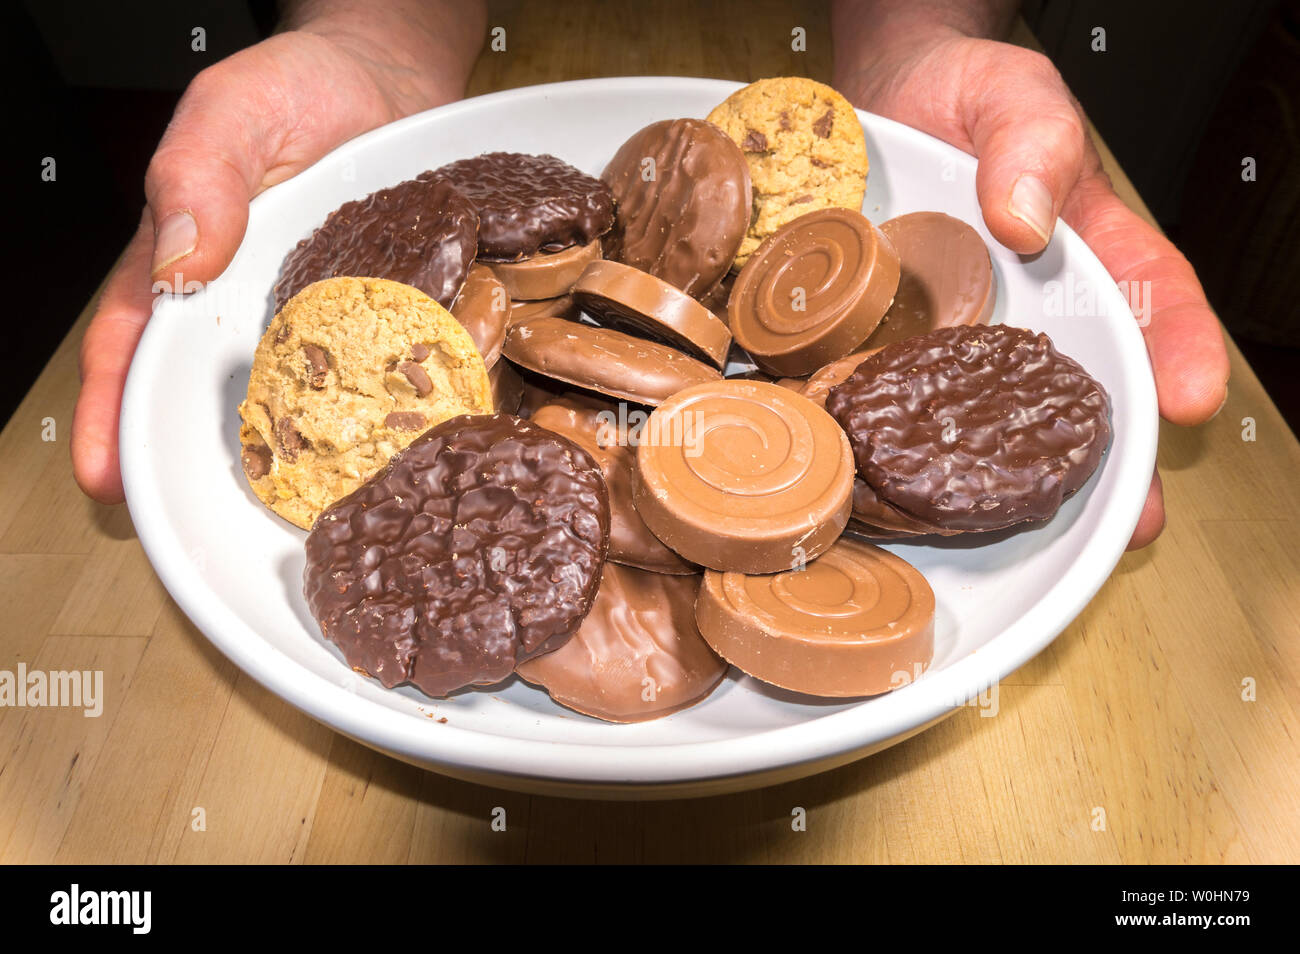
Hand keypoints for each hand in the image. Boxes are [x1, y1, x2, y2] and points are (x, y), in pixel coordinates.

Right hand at [71, 3, 484, 502]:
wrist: (389, 75)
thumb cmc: (295, 88)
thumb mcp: (229, 116)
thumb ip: (196, 180)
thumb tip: (183, 262)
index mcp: (188, 264)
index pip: (136, 350)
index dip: (114, 415)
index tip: (107, 476)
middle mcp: (250, 303)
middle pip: (213, 396)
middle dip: (201, 465)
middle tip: (207, 528)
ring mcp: (318, 313)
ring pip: (299, 399)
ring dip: (295, 456)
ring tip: (299, 513)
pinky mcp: (381, 311)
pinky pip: (377, 369)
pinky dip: (376, 411)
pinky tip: (388, 449)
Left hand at [833, 13, 1229, 548]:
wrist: (882, 98)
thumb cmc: (964, 93)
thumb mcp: (1010, 96)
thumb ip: (1031, 141)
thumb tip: (1026, 218)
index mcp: (1088, 246)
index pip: (1155, 300)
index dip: (1181, 351)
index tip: (1193, 398)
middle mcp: (1037, 302)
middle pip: (1094, 386)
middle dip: (1119, 454)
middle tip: (1133, 515)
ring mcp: (971, 328)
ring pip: (1008, 411)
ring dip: (1026, 473)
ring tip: (1036, 532)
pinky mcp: (907, 340)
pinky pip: (921, 395)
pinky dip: (926, 443)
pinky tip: (919, 488)